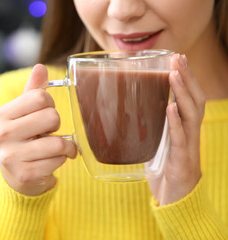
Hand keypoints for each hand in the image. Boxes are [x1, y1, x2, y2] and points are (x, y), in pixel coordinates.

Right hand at [0, 64, 76, 195]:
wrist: (15, 174)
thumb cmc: (23, 137)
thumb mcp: (24, 113)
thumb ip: (33, 91)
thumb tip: (40, 67)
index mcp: (2, 115)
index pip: (40, 97)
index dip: (50, 104)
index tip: (45, 112)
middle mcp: (3, 134)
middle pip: (52, 117)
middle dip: (56, 124)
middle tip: (50, 131)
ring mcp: (12, 156)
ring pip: (58, 143)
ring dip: (65, 146)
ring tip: (59, 147)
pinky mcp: (24, 175)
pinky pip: (58, 161)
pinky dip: (61, 160)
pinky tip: (52, 160)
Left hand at [148, 54, 205, 205]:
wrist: (175, 203)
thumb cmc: (165, 174)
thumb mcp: (156, 148)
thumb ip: (150, 132)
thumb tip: (128, 117)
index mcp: (183, 131)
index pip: (188, 100)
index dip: (185, 80)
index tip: (176, 60)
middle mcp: (189, 136)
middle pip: (194, 101)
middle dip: (186, 78)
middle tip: (177, 58)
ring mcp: (188, 148)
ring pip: (191, 115)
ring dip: (182, 93)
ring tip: (174, 74)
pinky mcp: (182, 163)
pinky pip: (180, 140)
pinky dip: (175, 123)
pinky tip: (169, 108)